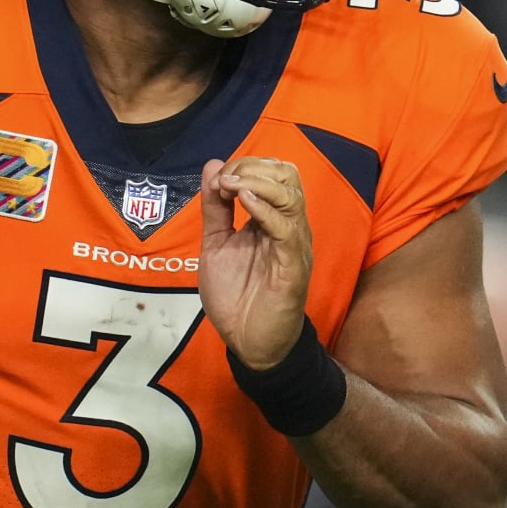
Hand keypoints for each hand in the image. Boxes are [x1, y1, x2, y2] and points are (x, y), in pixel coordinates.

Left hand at [199, 156, 312, 368]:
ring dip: (258, 184)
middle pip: (287, 177)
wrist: (248, 342)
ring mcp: (293, 246)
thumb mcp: (216, 244)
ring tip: (233, 187)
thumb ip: (216, 208)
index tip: (217, 178)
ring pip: (291, 198)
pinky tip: (245, 203)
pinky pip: (287, 231)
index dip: (244, 165)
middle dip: (253, 168)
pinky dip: (266, 211)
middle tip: (226, 179)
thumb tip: (213, 165)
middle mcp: (288, 227)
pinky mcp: (293, 267)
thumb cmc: (237, 296)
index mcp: (271, 220)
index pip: (272, 173)